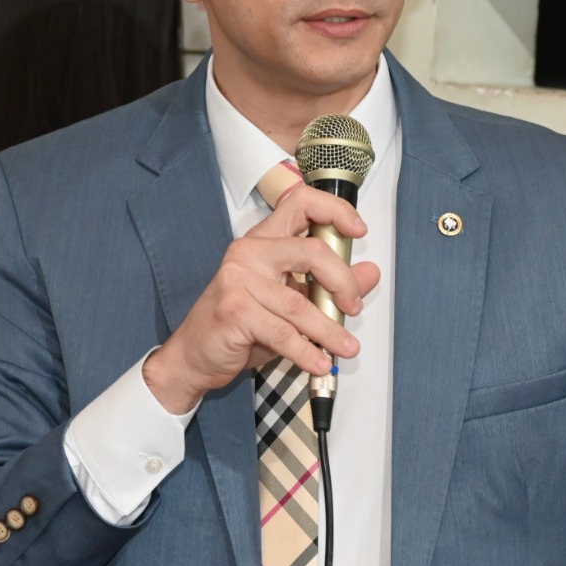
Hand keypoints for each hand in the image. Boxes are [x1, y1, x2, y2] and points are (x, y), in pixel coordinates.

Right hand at [143, 186, 380, 413]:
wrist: (194, 355)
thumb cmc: (240, 325)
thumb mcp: (290, 301)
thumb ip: (328, 284)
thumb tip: (370, 273)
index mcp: (263, 241)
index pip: (300, 202)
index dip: (334, 210)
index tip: (358, 229)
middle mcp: (249, 252)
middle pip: (311, 250)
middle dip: (342, 281)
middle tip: (353, 305)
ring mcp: (239, 280)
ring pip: (300, 304)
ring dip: (330, 330)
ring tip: (346, 347)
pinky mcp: (235, 311)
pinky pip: (284, 333)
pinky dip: (307, 352)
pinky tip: (319, 362)